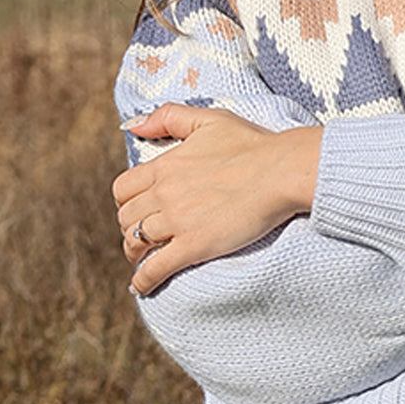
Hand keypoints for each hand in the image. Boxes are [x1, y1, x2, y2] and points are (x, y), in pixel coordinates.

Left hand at [113, 105, 322, 293]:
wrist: (281, 171)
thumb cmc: (252, 145)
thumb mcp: (208, 120)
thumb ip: (168, 116)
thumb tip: (132, 126)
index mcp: (165, 166)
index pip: (123, 189)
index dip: (125, 201)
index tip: (135, 209)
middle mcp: (164, 193)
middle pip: (127, 217)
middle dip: (129, 228)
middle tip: (140, 236)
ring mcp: (177, 221)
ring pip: (136, 242)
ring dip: (134, 253)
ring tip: (140, 259)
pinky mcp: (194, 245)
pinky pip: (155, 267)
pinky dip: (143, 280)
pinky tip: (141, 287)